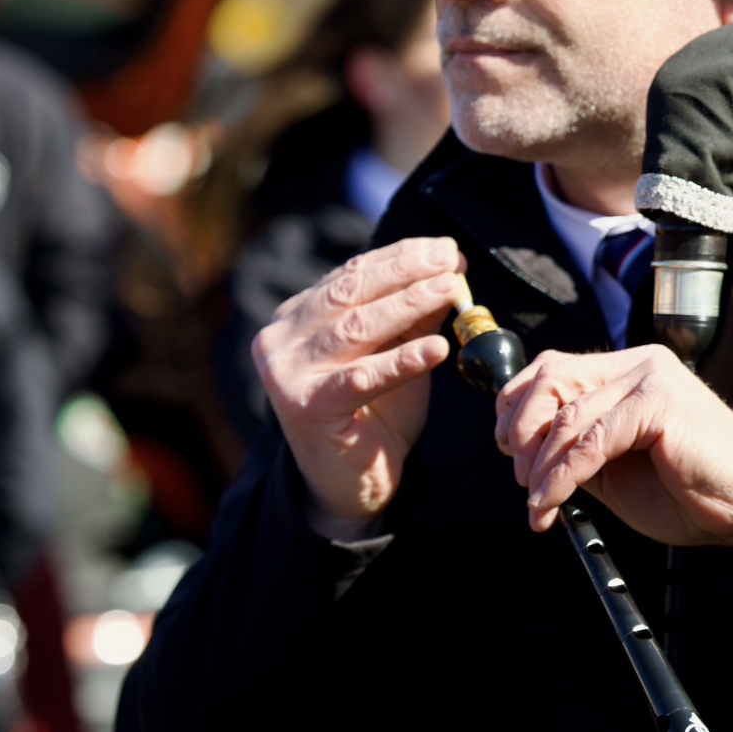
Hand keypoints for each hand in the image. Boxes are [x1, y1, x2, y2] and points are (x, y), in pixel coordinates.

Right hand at [252, 237, 464, 538]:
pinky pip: (361, 377)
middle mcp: (281, 338)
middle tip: (450, 259)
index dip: (400, 257)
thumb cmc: (373, 412)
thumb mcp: (394, 352)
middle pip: (350, 292)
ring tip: (450, 290)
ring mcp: (287, 372)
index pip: (351, 274)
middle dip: (406, 271)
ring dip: (408, 305)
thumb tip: (450, 269)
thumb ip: (412, 315)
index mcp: (297, 316)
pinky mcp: (306, 407)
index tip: (444, 248)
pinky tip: (438, 350)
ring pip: (355, 328)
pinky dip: (402, 361)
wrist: (349, 483)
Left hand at [492, 345, 732, 555]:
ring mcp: (650, 378)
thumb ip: (576, 449)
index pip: (552, 369)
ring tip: (537, 504)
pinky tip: (554, 503)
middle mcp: (638, 363)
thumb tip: (523, 455)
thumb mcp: (616, 468)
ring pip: (566, 414)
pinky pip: (591, 439)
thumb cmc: (691, 492)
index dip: (517, 408)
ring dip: (540, 466)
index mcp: (628, 371)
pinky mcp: (659, 402)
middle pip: (550, 379)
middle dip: (521, 432)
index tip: (509, 452)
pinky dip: (563, 475)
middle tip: (522, 481)